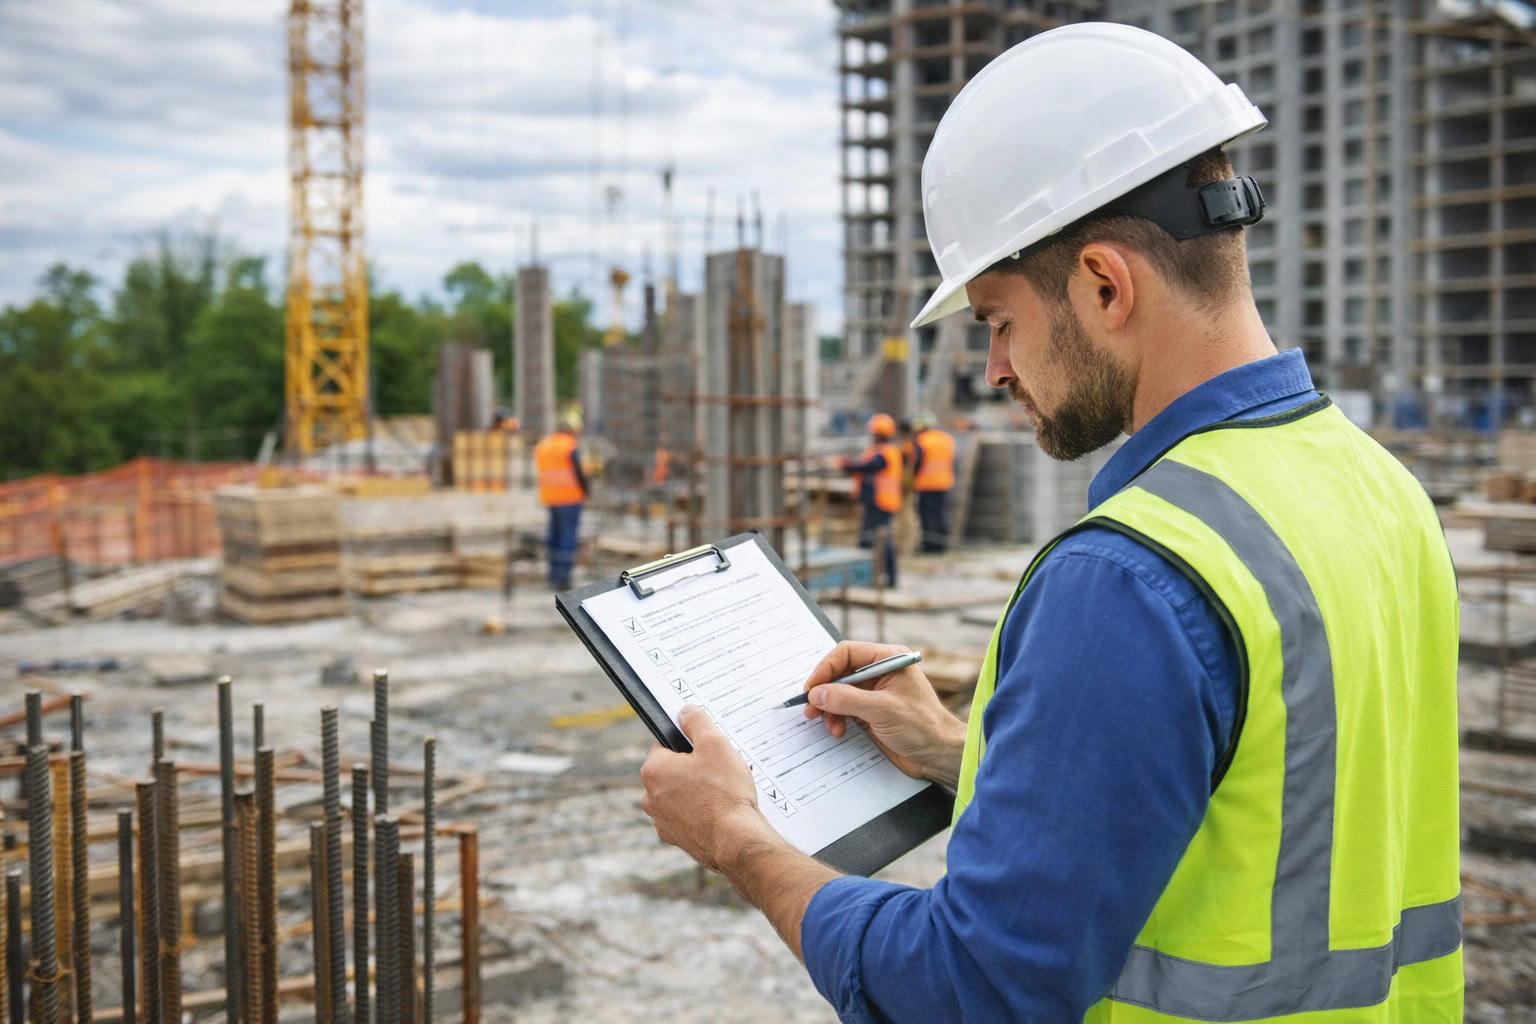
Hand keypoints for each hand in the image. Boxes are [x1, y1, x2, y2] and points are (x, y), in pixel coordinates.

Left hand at [640, 705, 778, 871]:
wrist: (736, 841)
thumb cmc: (725, 793)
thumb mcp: (715, 744)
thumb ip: (697, 723)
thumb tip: (685, 711)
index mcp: (653, 770)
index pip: (665, 745)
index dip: (688, 744)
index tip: (705, 750)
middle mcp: (650, 797)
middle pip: (671, 771)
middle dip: (692, 769)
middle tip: (718, 771)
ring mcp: (661, 820)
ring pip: (678, 794)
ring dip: (694, 791)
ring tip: (721, 794)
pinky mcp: (675, 838)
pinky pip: (685, 816)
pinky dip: (698, 813)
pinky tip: (718, 813)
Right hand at [801, 641, 966, 787]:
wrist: (938, 755)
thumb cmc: (923, 727)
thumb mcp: (882, 710)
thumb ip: (846, 699)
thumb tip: (816, 694)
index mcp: (888, 659)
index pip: (847, 653)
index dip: (826, 668)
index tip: (811, 688)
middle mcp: (881, 671)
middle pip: (840, 673)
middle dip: (824, 692)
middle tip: (810, 709)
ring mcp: (875, 692)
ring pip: (839, 692)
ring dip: (829, 709)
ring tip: (829, 726)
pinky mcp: (871, 711)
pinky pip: (844, 708)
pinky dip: (837, 719)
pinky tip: (838, 730)